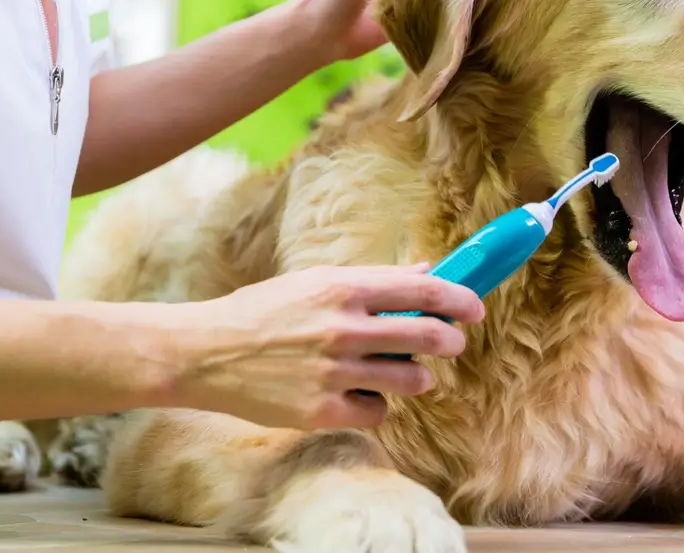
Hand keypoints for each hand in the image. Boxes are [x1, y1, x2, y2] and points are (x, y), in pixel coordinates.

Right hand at [170, 263, 485, 430]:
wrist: (207, 353)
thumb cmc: (264, 311)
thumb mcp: (315, 282)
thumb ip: (374, 280)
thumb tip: (427, 272)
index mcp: (344, 289)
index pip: (423, 292)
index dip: (459, 300)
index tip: (476, 308)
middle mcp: (343, 329)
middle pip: (428, 336)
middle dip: (451, 340)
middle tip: (453, 343)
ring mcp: (334, 373)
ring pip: (411, 378)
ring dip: (418, 375)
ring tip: (406, 371)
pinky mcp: (321, 411)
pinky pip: (377, 411)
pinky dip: (376, 403)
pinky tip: (360, 393)